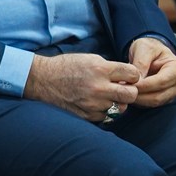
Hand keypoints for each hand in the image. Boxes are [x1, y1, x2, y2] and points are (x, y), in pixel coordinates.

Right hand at [24, 53, 140, 121]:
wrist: (43, 80)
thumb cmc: (66, 67)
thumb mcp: (89, 59)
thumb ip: (110, 68)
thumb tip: (129, 78)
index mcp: (100, 69)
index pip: (133, 74)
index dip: (133, 75)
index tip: (128, 76)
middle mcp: (99, 87)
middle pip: (132, 95)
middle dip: (130, 91)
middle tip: (122, 88)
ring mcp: (93, 104)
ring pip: (121, 108)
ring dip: (117, 102)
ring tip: (105, 95)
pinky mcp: (88, 115)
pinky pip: (107, 116)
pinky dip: (104, 110)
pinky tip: (95, 102)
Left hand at [129, 37, 175, 107]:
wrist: (151, 53)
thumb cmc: (150, 48)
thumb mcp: (144, 48)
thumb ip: (141, 63)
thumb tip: (137, 79)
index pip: (161, 82)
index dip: (144, 85)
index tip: (129, 83)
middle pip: (158, 96)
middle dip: (139, 94)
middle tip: (122, 89)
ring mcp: (172, 93)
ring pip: (154, 102)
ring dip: (137, 99)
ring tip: (123, 91)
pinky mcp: (164, 99)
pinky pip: (150, 104)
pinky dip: (139, 101)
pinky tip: (128, 94)